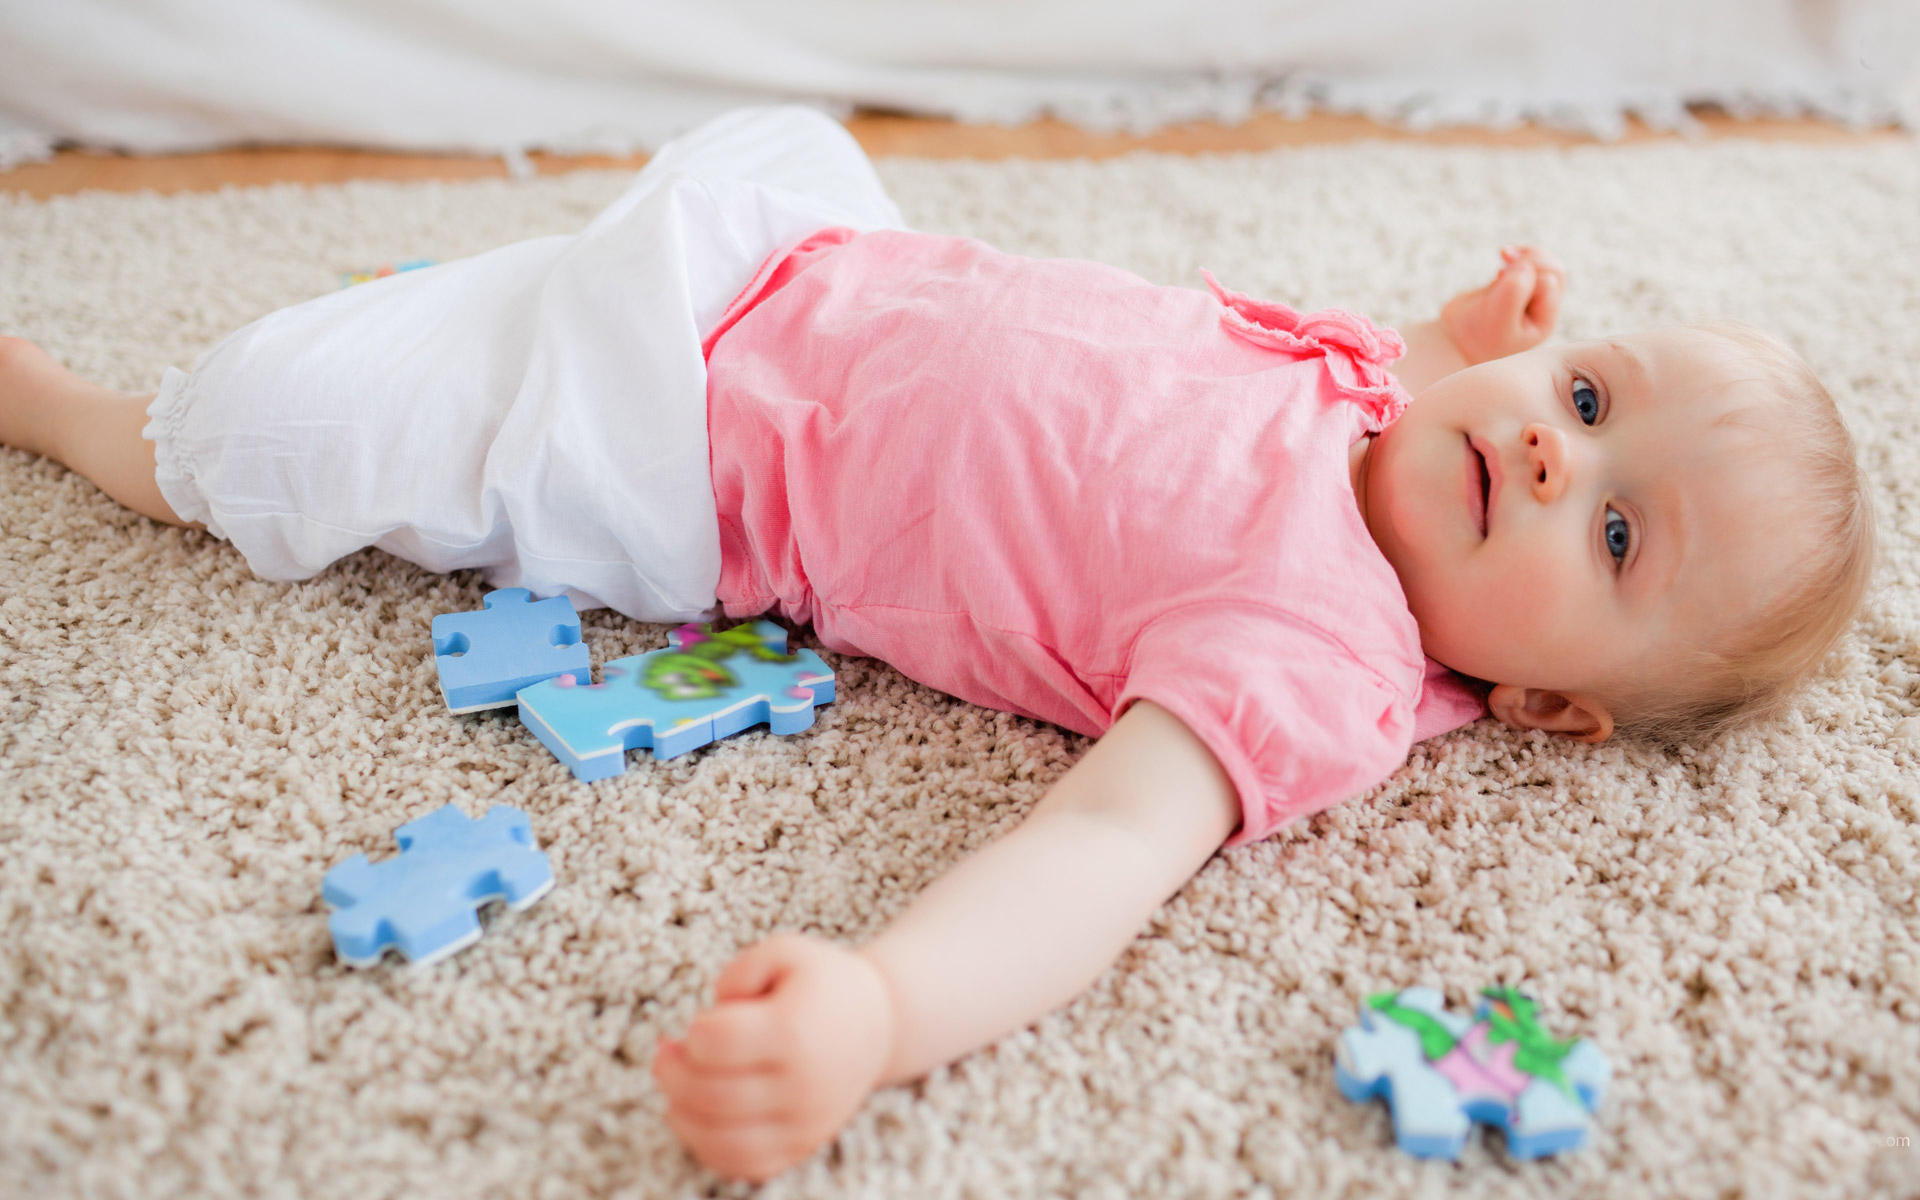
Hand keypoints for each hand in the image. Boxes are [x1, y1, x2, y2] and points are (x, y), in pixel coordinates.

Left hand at [653, 933, 894, 1180]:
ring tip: (676, 1090)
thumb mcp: (787, 951)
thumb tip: (713, 1013)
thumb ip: (741, 969)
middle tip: (667, 1053)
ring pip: (721, 1140)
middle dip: (671, 1073)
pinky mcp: (803, 1144)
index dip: (694, 1031)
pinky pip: (745, 1165)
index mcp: (795, 1030)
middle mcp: (802, 1083)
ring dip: (681, 1115)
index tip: (703, 1021)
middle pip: (709, 1094)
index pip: (714, 1042)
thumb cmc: (823, 983)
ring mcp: (805, 1121)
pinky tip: (698, 1118)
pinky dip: (708, 1148)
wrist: (882, 1023)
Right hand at [1438, 245, 1565, 363]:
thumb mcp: (1496, 319)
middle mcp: (1540, 306)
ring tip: (1504, 253)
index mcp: (1543, 318)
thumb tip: (1525, 264)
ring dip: (1525, 254)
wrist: (1454, 342)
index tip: (1499, 276)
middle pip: (1553, 270)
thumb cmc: (1476, 336)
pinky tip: (1501, 254)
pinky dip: (1515, 256)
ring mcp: (1527, 296)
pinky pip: (1525, 264)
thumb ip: (1513, 293)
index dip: (1527, 273)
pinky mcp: (1511, 287)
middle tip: (1505, 257)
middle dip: (1531, 258)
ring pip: (1542, 264)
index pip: (1548, 282)